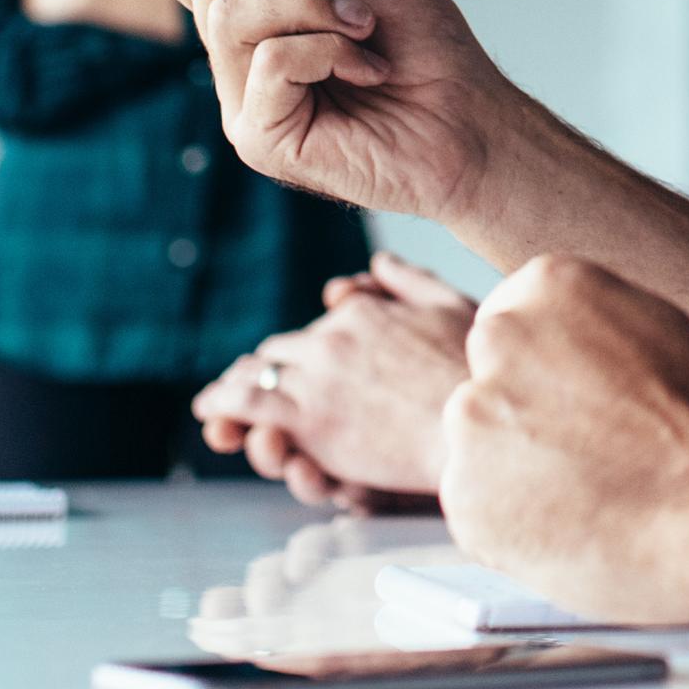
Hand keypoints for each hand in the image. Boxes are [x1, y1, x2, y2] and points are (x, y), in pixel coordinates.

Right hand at [155, 0, 552, 227]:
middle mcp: (240, 60)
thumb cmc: (425, 47)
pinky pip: (268, 60)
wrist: (472, 117)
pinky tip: (367, 68)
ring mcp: (245, 102)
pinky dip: (328, 50)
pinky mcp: (260, 138)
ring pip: (230, 16)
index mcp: (258, 18)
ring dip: (312, 5)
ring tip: (365, 26)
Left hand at [192, 253, 475, 505]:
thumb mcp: (453, 307)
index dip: (305, 347)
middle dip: (266, 369)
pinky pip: (246, 405)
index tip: (301, 361)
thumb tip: (378, 261)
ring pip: (255, 374)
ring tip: (215, 402)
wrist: (480, 427)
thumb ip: (411, 281)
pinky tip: (208, 414)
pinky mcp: (308, 418)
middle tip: (248, 386)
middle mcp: (333, 338)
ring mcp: (317, 377)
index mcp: (364, 312)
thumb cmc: (477, 375)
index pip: (319, 325)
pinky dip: (220, 406)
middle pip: (281, 350)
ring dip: (232, 387)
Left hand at [438, 256, 688, 625]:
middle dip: (523, 418)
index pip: (514, 324)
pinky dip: (512, 526)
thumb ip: (589, 328)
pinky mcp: (465, 495)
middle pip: (489, 382)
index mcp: (547, 285)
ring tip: (588, 495)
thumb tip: (560, 350)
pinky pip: (477, 509)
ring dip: (514, 472)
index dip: (549, 375)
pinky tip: (571, 526)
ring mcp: (475, 418)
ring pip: (479, 447)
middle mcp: (499, 340)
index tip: (581, 403)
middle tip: (585, 454)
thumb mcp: (655, 328)